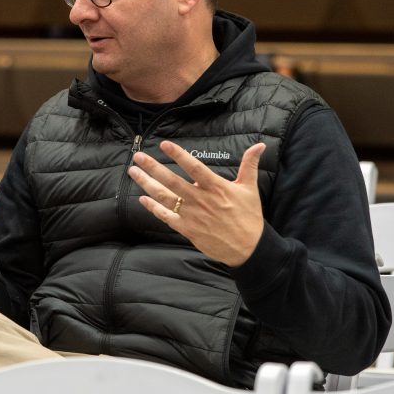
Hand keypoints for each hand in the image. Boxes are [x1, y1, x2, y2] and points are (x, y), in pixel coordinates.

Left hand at [127, 141, 265, 266]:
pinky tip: (142, 198)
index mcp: (216, 188)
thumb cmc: (248, 217)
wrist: (248, 248)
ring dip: (147, 184)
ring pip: (164, 197)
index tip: (164, 144)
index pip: (194, 167)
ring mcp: (192, 215)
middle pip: (172, 181)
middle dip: (153, 167)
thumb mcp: (250, 189)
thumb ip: (250, 165)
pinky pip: (166, 217)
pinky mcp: (187, 229)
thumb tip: (260, 145)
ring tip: (133, 172)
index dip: (178, 155)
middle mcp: (201, 200)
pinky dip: (153, 208)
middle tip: (138, 156)